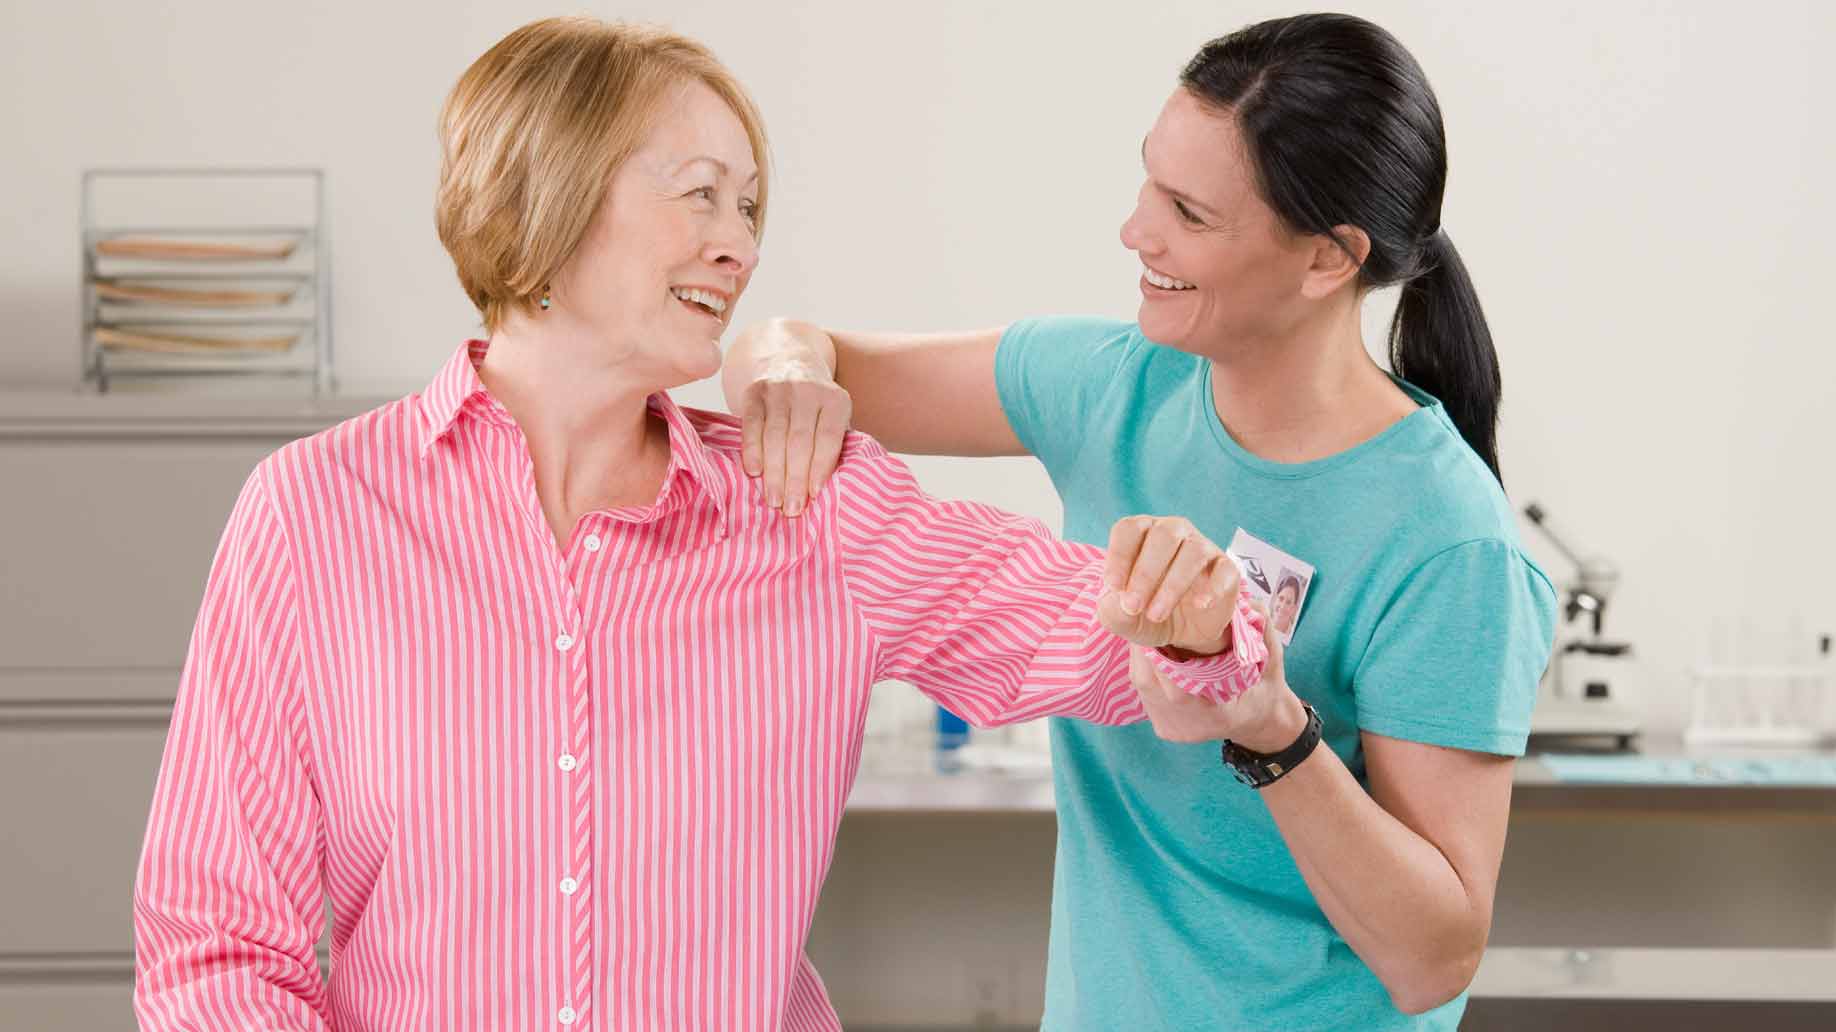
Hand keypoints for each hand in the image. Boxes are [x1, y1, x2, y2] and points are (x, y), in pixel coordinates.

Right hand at [729, 322, 851, 516]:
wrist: (789, 360)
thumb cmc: (815, 405)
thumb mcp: (832, 416)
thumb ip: (830, 446)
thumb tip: (819, 491)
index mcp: (836, 399)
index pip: (828, 437)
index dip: (820, 467)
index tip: (813, 496)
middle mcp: (809, 390)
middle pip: (800, 440)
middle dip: (795, 478)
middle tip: (791, 509)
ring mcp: (780, 389)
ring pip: (775, 436)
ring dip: (774, 472)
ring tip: (773, 500)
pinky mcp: (755, 391)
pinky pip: (752, 424)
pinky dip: (752, 450)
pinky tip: (754, 472)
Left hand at [1097, 515, 1241, 655]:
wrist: (1179, 633)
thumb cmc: (1142, 612)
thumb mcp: (1120, 616)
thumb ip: (1111, 609)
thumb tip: (1120, 601)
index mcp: (1141, 533)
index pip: (1129, 529)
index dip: (1119, 555)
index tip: (1114, 586)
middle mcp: (1173, 532)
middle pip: (1162, 536)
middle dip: (1145, 574)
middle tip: (1133, 606)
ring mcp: (1202, 547)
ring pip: (1193, 551)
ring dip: (1173, 585)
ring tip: (1157, 614)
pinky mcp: (1226, 569)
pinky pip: (1225, 570)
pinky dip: (1213, 588)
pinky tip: (1199, 605)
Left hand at [1128, 605, 1308, 749]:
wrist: (1260, 722)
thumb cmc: (1265, 687)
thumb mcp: (1272, 659)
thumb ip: (1263, 629)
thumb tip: (1248, 601)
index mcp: (1219, 715)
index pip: (1177, 688)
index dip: (1159, 652)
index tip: (1156, 619)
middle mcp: (1190, 728)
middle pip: (1148, 682)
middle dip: (1142, 644)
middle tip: (1143, 611)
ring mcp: (1174, 730)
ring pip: (1142, 685)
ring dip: (1140, 653)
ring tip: (1143, 623)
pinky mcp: (1163, 728)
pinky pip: (1144, 693)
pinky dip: (1144, 666)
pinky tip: (1147, 645)